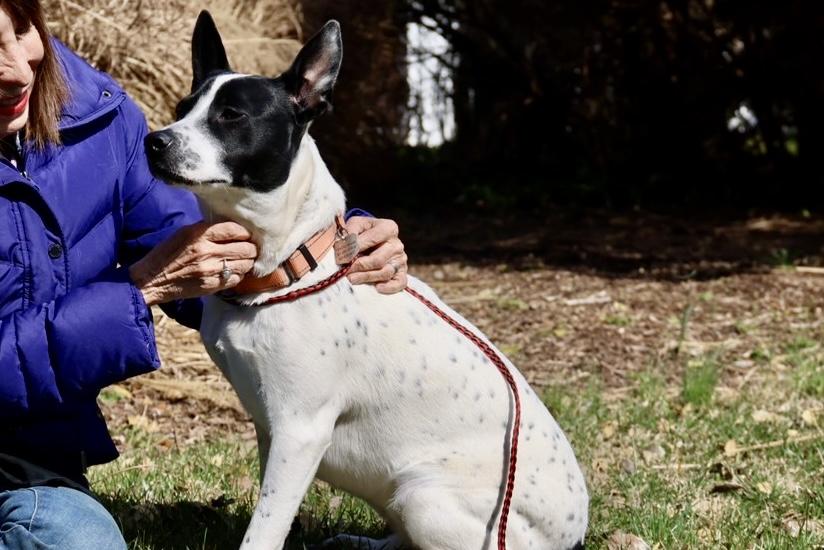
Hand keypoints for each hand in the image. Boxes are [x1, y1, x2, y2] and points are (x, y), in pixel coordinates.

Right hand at [129, 222, 257, 305]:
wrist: (152, 280)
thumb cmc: (167, 254)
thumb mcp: (183, 233)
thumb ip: (206, 228)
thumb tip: (229, 226)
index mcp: (199, 234)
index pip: (235, 230)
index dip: (245, 233)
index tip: (246, 235)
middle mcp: (207, 251)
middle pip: (246, 248)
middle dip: (251, 248)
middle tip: (250, 249)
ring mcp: (211, 270)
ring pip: (245, 264)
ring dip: (247, 262)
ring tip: (243, 260)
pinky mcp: (212, 286)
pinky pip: (236, 279)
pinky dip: (238, 275)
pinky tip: (232, 272)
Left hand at [346, 216, 407, 293]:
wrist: (372, 239)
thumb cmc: (363, 232)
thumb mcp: (355, 224)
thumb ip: (350, 232)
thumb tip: (346, 246)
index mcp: (388, 228)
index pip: (372, 239)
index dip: (355, 249)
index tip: (342, 256)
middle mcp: (397, 244)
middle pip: (378, 260)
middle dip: (359, 266)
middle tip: (346, 271)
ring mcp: (400, 260)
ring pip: (385, 272)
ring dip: (367, 277)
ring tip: (352, 279)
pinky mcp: (401, 273)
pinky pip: (400, 283)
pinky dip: (390, 287)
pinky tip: (377, 288)